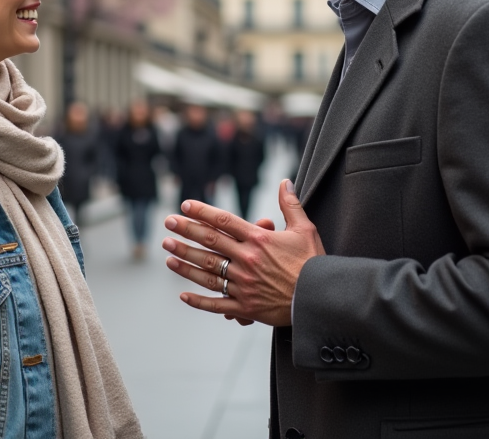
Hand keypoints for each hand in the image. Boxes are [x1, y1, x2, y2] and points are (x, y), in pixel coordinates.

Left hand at [162, 179, 324, 326]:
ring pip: (207, 271)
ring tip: (167, 253)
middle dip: (186, 231)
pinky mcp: (245, 307)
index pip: (224, 221)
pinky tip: (183, 295)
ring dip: (185, 261)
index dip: (202, 212)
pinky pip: (217, 304)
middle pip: (210, 242)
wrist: (321, 300)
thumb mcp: (305, 229)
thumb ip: (290, 205)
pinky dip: (198, 301)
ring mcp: (243, 285)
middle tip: (168, 223)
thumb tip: (284, 181)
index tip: (185, 206)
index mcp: (259, 240)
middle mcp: (247, 261)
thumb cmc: (314, 263)